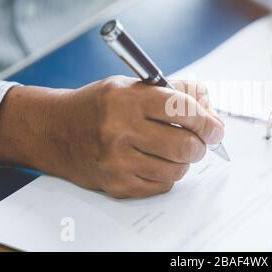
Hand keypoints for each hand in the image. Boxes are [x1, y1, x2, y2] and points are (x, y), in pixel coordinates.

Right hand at [0, 76, 223, 197]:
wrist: (55, 130)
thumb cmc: (99, 105)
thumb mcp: (132, 85)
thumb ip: (174, 92)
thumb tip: (209, 108)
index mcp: (127, 99)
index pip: (182, 110)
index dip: (207, 120)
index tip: (216, 128)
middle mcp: (120, 130)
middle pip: (185, 145)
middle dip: (201, 144)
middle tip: (200, 141)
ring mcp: (117, 161)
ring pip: (177, 170)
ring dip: (184, 161)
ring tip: (174, 150)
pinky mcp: (116, 184)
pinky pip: (161, 186)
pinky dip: (168, 175)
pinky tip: (156, 161)